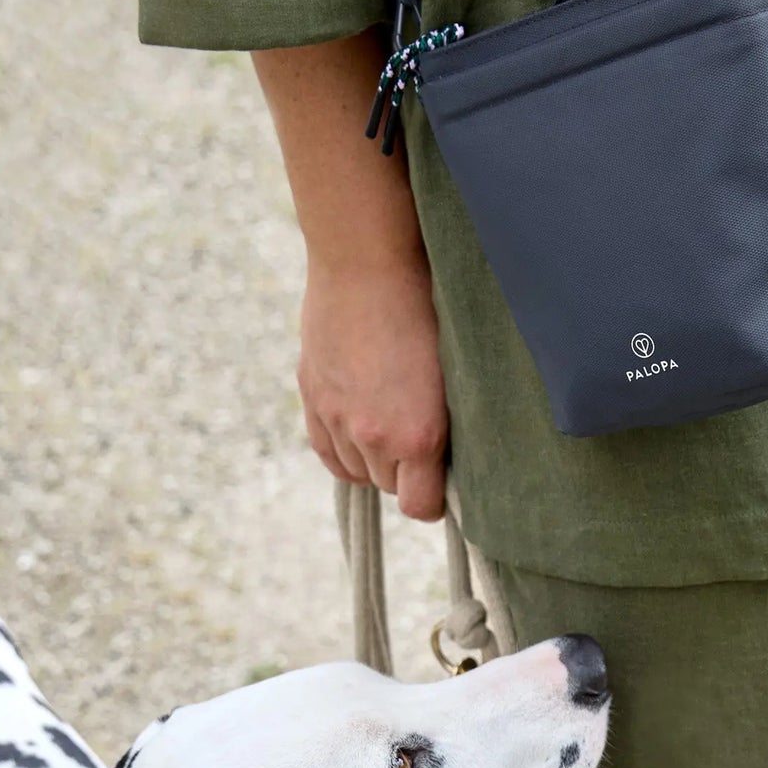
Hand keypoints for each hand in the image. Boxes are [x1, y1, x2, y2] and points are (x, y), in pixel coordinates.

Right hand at [298, 253, 448, 521]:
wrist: (366, 260)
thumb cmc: (427, 308)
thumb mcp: (454, 375)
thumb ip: (447, 428)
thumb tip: (450, 463)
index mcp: (418, 435)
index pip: (421, 507)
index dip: (434, 498)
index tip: (444, 480)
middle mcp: (373, 436)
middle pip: (391, 486)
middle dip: (407, 470)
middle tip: (420, 433)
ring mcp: (337, 419)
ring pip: (359, 471)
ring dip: (375, 458)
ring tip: (391, 419)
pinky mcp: (312, 398)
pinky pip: (328, 454)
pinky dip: (345, 450)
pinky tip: (360, 430)